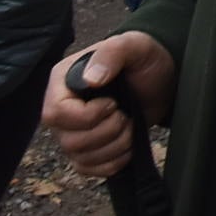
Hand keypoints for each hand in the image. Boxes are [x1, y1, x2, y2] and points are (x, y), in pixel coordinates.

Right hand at [43, 33, 175, 179]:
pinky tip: (128, 145)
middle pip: (68, 141)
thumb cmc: (144, 59)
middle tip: (126, 115)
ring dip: (114, 146)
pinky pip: (88, 169)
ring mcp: (71, 132)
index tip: (113, 104)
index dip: (86, 116)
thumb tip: (90, 80)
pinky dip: (113, 162)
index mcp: (63, 82)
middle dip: (106, 132)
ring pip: (79, 157)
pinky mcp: (86, 149)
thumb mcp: (134, 46)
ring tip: (130, 125)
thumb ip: (112, 53)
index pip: (55, 113)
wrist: (161, 79)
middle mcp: (62, 109)